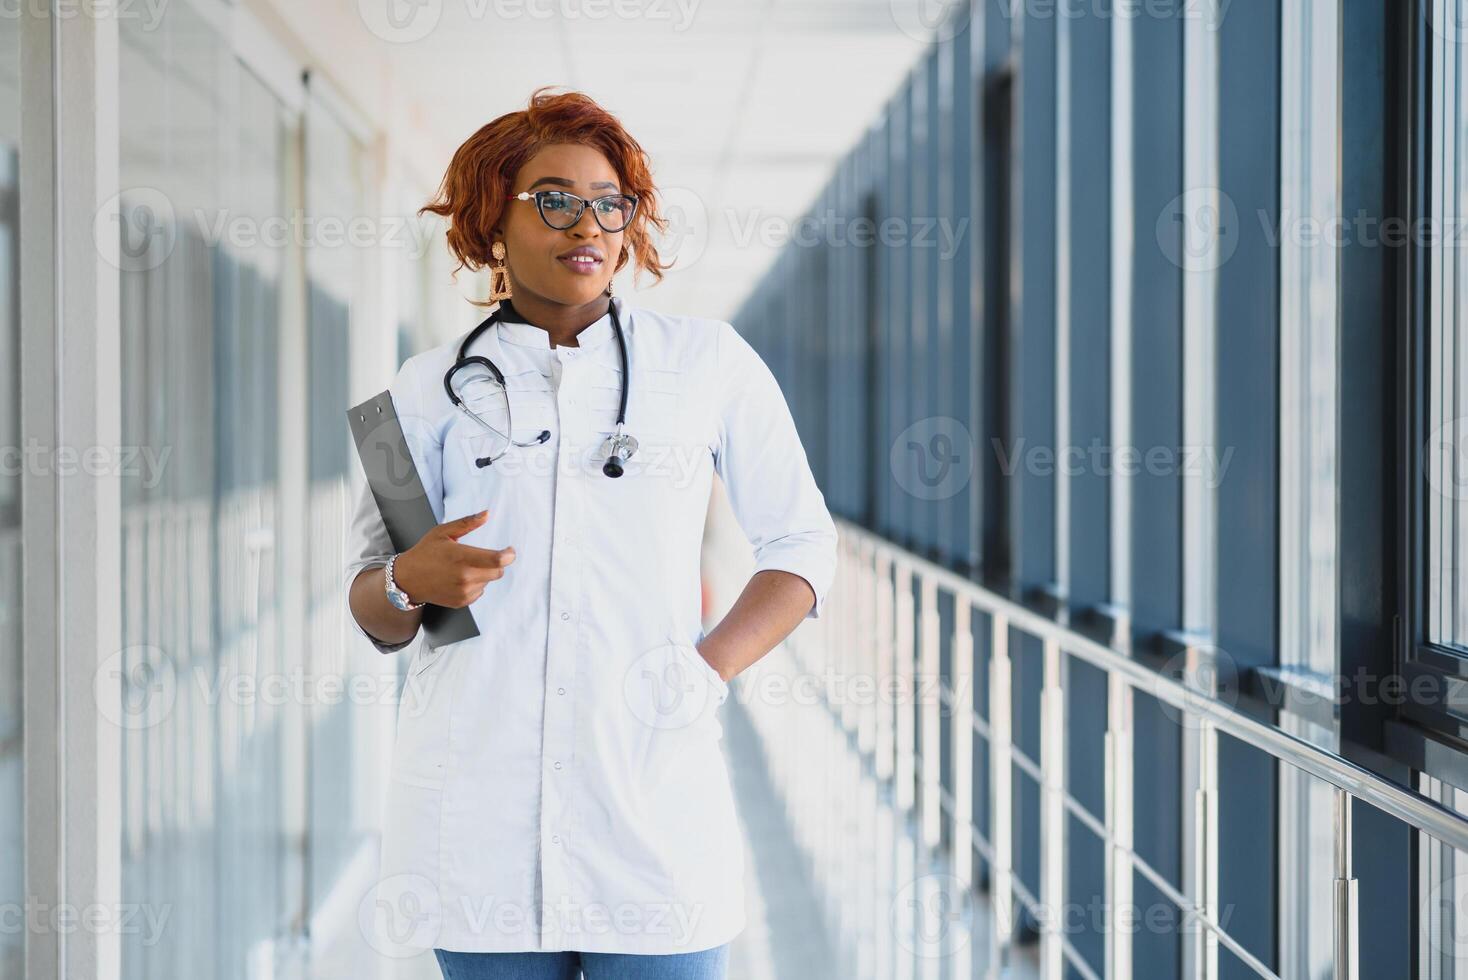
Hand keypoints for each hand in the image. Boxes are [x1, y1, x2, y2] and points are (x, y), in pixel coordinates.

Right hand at [392, 509, 515, 607]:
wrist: (408, 579)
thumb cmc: (425, 552)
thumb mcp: (443, 532)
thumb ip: (467, 523)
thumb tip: (487, 514)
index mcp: (462, 557)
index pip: (497, 560)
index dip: (509, 555)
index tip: (510, 550)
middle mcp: (465, 577)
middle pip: (498, 572)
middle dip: (495, 563)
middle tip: (480, 556)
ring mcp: (463, 591)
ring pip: (489, 581)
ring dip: (483, 573)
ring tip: (463, 567)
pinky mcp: (462, 601)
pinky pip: (480, 591)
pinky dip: (475, 584)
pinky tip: (459, 578)